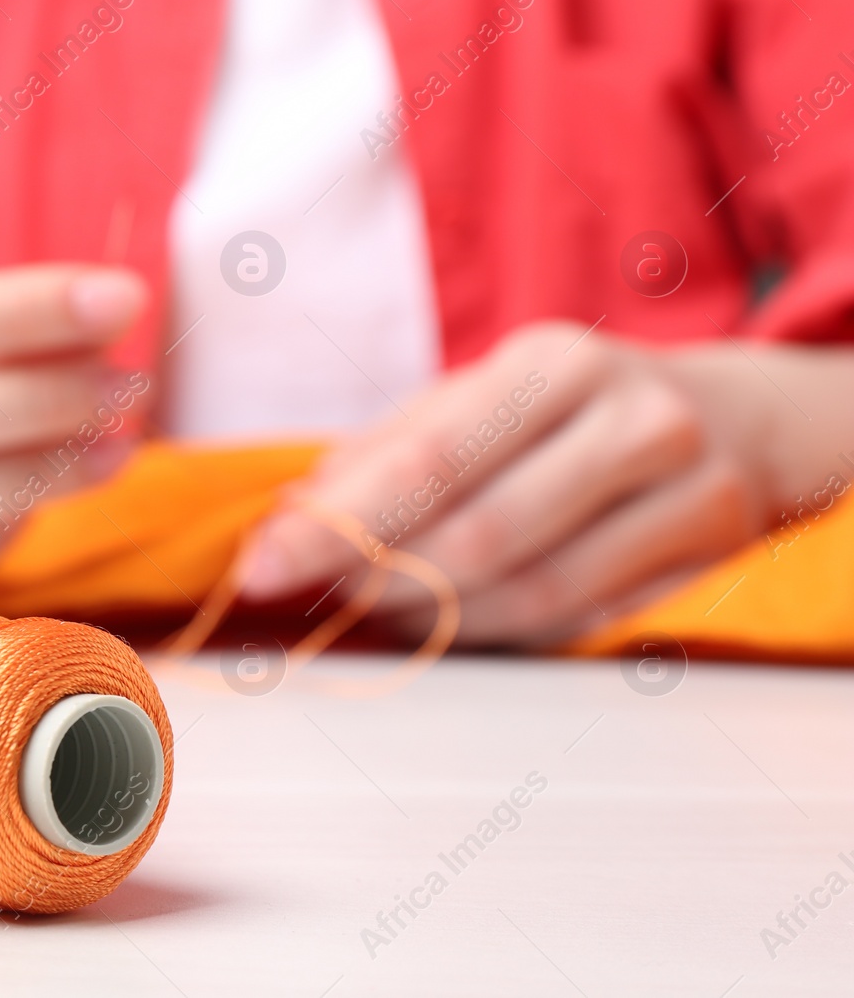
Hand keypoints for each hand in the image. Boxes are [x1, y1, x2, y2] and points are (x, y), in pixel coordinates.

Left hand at [239, 321, 853, 643]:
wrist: (735, 419)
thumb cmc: (570, 408)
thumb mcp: (481, 394)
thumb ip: (385, 448)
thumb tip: (294, 515)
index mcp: (558, 361)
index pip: (428, 459)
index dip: (338, 524)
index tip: (263, 566)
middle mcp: (636, 419)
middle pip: (481, 535)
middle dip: (381, 580)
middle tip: (323, 598)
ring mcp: (693, 495)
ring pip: (536, 594)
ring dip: (437, 619)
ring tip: (385, 610)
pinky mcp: (713, 565)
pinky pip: (584, 627)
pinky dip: (502, 637)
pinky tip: (456, 626)